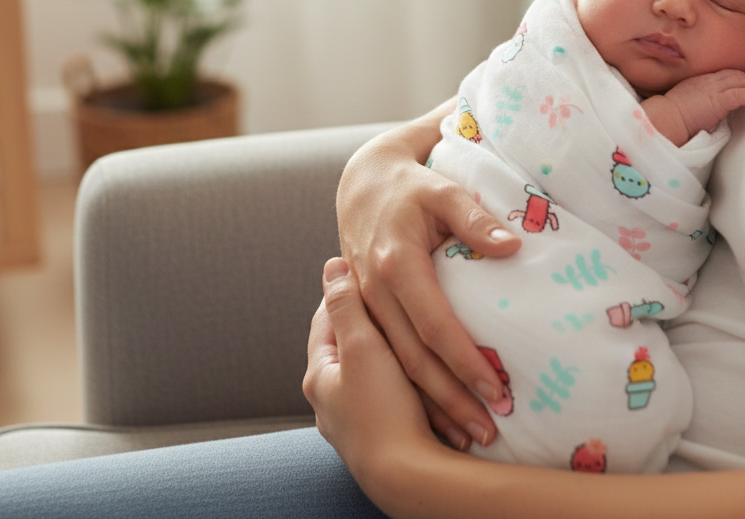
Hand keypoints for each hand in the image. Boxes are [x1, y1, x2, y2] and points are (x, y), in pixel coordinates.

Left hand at [304, 258, 439, 486]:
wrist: (408, 478)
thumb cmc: (382, 410)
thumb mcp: (361, 347)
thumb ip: (347, 304)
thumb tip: (332, 265)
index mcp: (319, 374)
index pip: (327, 318)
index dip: (348, 290)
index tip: (370, 269)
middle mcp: (332, 399)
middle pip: (350, 346)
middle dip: (373, 322)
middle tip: (398, 297)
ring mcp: (357, 420)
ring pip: (375, 373)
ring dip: (394, 353)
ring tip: (415, 330)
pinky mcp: (384, 435)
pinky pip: (394, 396)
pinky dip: (407, 381)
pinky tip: (425, 373)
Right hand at [336, 105, 520, 447]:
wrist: (362, 180)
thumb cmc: (412, 183)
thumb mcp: (443, 189)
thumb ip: (475, 218)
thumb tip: (513, 247)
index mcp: (396, 263)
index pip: (433, 324)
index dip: (464, 360)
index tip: (496, 390)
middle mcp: (374, 290)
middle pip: (412, 357)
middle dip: (449, 399)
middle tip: (487, 433)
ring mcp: (365, 303)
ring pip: (395, 364)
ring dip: (428, 403)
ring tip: (466, 436)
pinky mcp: (364, 309)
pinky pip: (385, 354)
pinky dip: (408, 388)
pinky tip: (433, 413)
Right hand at [647, 69, 744, 144]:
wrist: (666, 118)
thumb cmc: (670, 116)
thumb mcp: (683, 102)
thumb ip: (695, 101)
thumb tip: (704, 110)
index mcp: (696, 81)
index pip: (721, 74)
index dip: (735, 77)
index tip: (742, 83)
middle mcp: (706, 80)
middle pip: (733, 74)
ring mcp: (713, 88)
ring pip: (740, 80)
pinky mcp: (719, 100)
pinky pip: (742, 93)